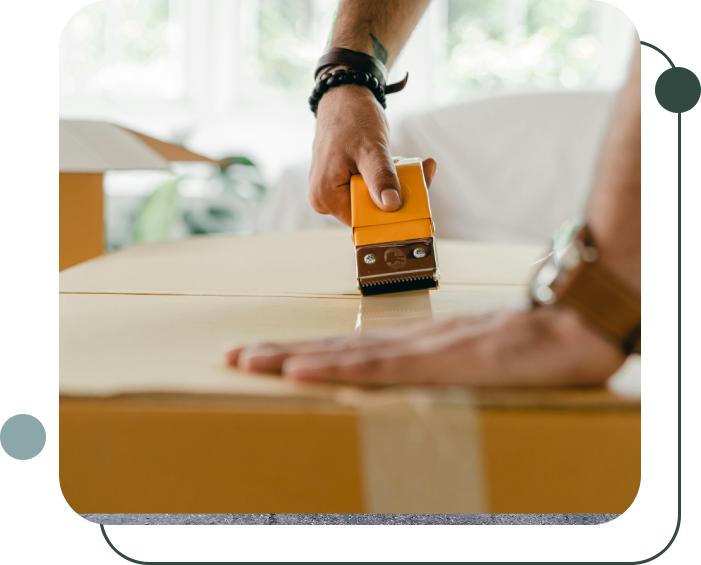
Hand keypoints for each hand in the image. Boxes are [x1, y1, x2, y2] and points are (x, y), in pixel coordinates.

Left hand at [225, 306, 626, 386]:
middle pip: (334, 346)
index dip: (307, 351)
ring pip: (344, 353)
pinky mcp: (438, 361)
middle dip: (280, 351)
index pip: (352, 348)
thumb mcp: (480, 356)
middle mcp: (410, 342)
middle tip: (232, 355)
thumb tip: (421, 371)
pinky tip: (301, 370)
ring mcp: (422, 349)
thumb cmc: (533, 344)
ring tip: (246, 360)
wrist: (575, 327)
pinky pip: (378, 367)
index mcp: (418, 344)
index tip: (268, 355)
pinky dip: (335, 367)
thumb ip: (449, 362)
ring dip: (290, 356)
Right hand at [310, 83, 437, 225]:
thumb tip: (391, 205)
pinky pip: (371, 190)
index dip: (391, 214)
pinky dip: (389, 179)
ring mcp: (334, 192)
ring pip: (373, 200)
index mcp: (325, 197)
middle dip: (397, 196)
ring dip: (396, 185)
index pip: (363, 220)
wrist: (345, 96)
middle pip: (370, 212)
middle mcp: (325, 199)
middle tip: (421, 173)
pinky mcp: (344, 183)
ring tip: (410, 164)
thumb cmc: (352, 118)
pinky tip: (400, 162)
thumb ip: (380, 177)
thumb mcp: (370, 148)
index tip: (418, 199)